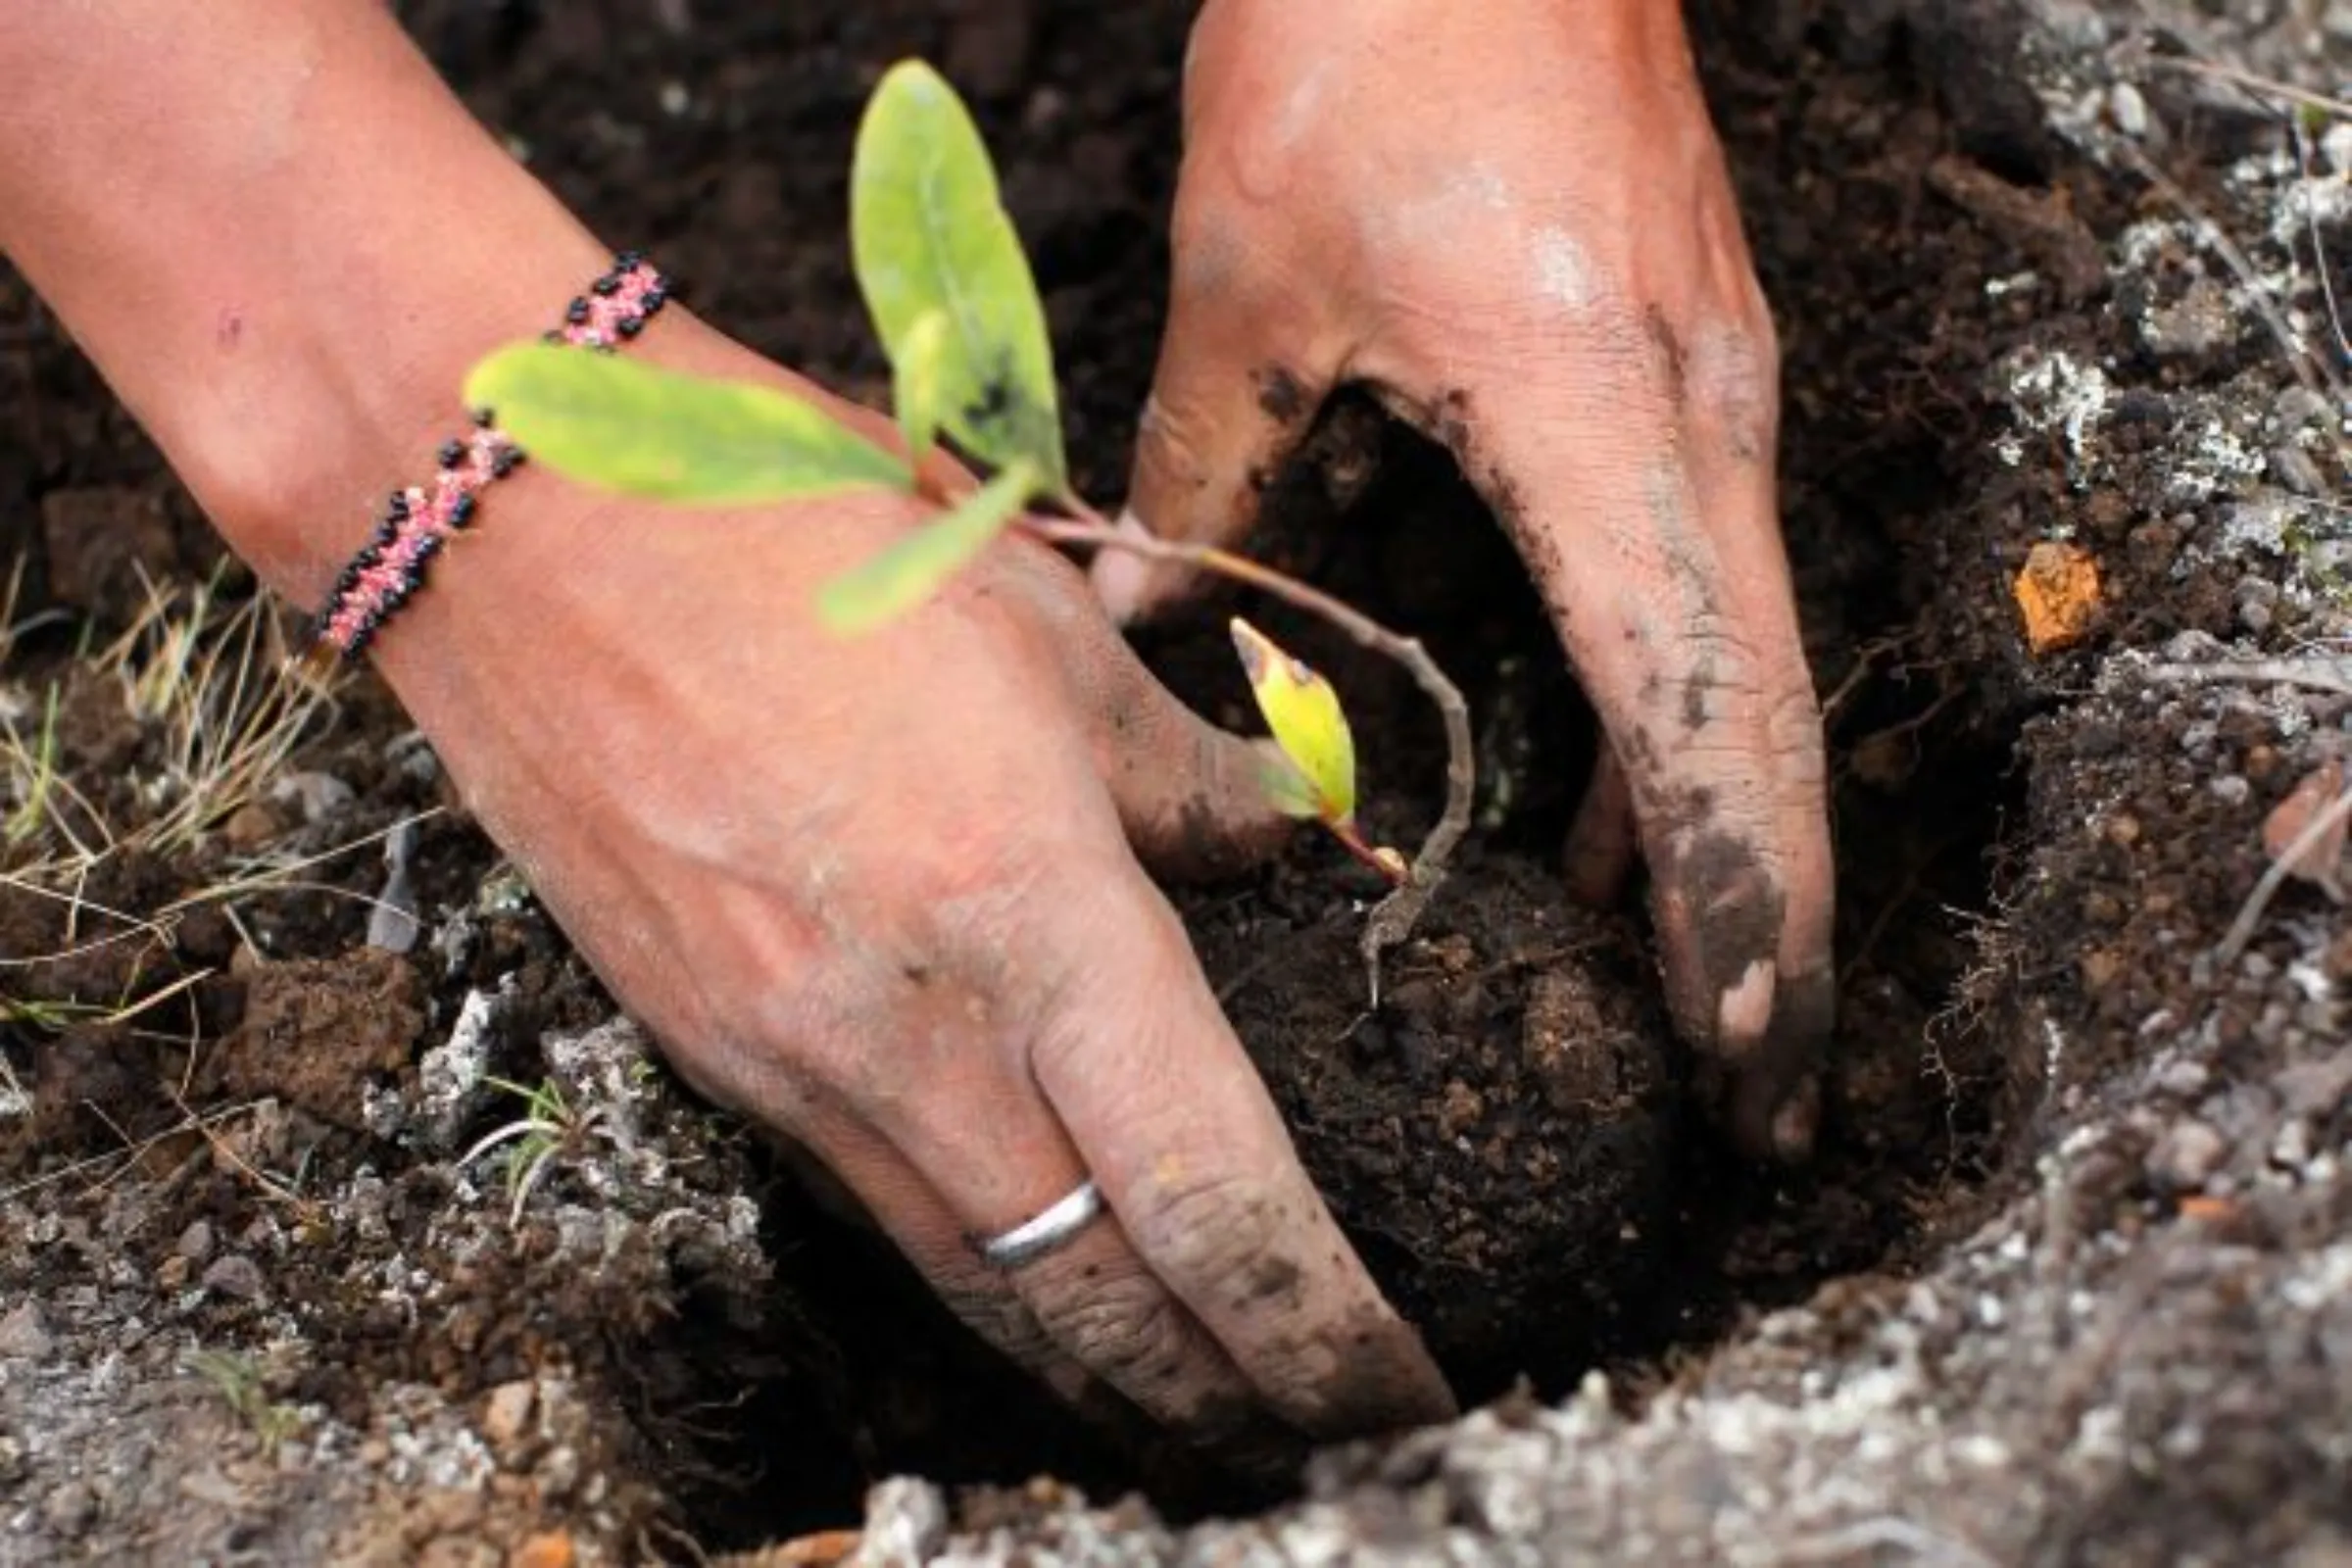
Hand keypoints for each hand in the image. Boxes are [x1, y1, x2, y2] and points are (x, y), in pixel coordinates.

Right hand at [378, 328, 1455, 1446]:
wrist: (508, 527)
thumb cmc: (790, 531)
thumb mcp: (1042, 624)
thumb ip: (1184, 772)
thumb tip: (1279, 838)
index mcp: (1029, 911)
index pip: (1211, 1196)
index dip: (1322, 1328)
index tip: (1408, 1395)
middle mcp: (909, 1030)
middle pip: (1098, 1295)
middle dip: (1231, 1398)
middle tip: (1335, 1443)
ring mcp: (791, 1061)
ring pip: (979, 1281)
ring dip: (1103, 1369)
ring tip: (1203, 1408)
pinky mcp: (712, 1055)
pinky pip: (877, 1210)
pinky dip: (979, 1274)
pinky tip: (1032, 1275)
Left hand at [1096, 0, 1833, 1160]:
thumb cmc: (1376, 38)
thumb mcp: (1250, 275)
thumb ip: (1211, 470)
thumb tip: (1148, 616)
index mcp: (1606, 428)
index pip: (1704, 713)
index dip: (1731, 898)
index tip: (1738, 1048)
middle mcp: (1703, 429)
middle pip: (1771, 724)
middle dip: (1773, 922)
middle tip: (1754, 1101)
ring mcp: (1719, 397)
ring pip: (1753, 666)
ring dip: (1728, 834)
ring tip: (1685, 1004)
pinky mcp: (1692, 370)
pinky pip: (1708, 590)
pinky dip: (1681, 719)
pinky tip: (1624, 808)